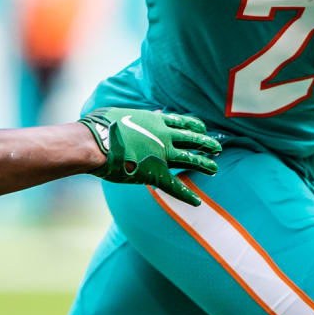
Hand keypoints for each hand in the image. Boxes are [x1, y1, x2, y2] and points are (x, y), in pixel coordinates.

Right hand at [78, 108, 221, 205]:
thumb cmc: (101, 125)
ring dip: (204, 164)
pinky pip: (175, 186)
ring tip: (215, 168)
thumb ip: (130, 116)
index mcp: (155, 120)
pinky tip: (197, 201)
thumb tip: (128, 116)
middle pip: (191, 138)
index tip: (203, 129)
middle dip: (206, 143)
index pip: (181, 122)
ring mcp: (162, 154)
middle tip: (217, 148)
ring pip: (190, 159)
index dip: (194, 126)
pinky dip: (187, 194)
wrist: (96, 142)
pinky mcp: (155, 173)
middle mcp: (163, 135)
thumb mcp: (120, 113)